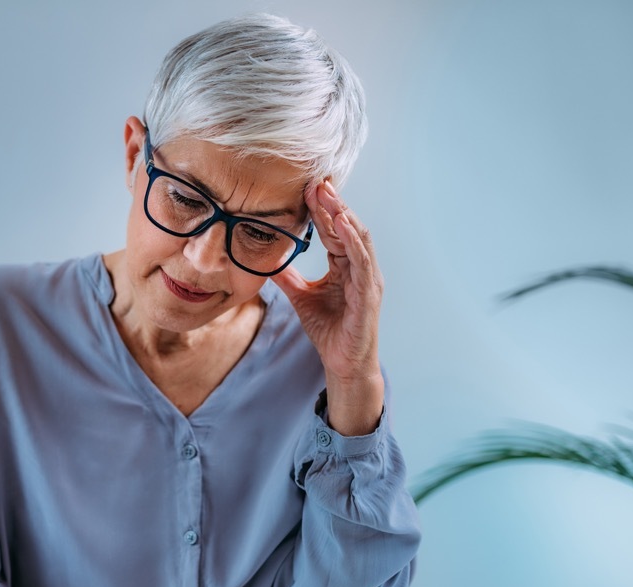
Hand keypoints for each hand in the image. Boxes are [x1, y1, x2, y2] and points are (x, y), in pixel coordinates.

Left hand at [271, 179, 384, 435]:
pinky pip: (362, 261)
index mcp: (345, 265)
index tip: (304, 186)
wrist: (342, 362)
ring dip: (342, 213)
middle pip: (346, 226)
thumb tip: (263, 260)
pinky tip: (341, 223)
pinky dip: (352, 240)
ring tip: (327, 193)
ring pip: (357, 237)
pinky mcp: (369, 293)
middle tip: (315, 179)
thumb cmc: (329, 330)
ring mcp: (368, 278)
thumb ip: (286, 277)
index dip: (320, 208)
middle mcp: (360, 267)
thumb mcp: (300, 297)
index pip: (332, 230)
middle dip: (332, 202)